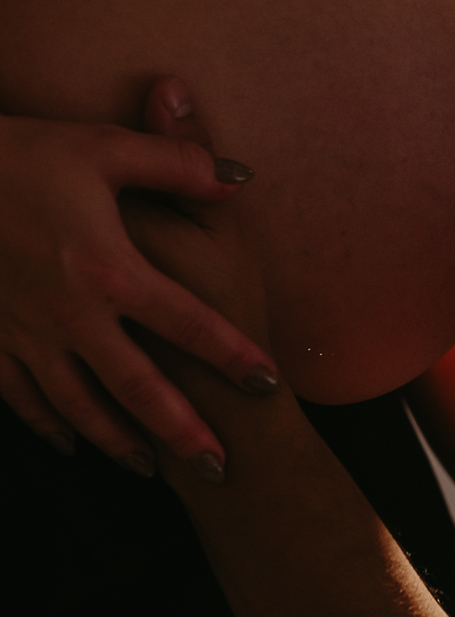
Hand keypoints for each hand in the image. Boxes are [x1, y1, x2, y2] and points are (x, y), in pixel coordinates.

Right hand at [0, 79, 278, 478]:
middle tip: (219, 466)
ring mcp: (25, 332)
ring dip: (116, 440)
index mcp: (110, 270)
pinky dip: (48, 423)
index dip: (232, 355)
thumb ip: (179, 164)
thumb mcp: (105, 149)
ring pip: (77, 404)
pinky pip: (20, 394)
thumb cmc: (23, 156)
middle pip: (137, 386)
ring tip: (150, 467)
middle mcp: (71, 314)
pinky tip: (69, 442)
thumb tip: (239, 176)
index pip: (189, 321)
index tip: (267, 385)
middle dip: (180, 430)